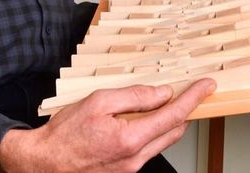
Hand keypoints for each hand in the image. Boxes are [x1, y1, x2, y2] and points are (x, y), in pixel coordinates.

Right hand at [0, 78, 215, 172]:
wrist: (42, 164)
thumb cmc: (64, 134)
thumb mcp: (98, 102)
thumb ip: (134, 97)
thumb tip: (162, 93)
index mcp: (131, 139)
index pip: (174, 115)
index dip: (194, 98)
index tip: (207, 85)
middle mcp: (135, 158)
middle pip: (175, 130)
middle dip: (186, 109)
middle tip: (190, 90)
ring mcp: (130, 167)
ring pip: (163, 140)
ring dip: (169, 120)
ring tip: (165, 101)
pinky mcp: (124, 170)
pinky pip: (148, 148)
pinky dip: (153, 131)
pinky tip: (143, 118)